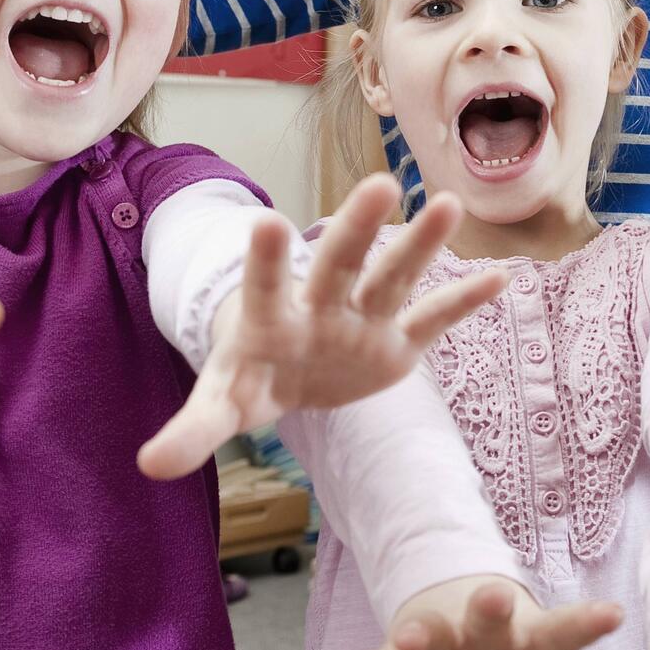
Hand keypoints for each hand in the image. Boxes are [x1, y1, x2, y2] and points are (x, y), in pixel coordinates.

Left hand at [138, 176, 507, 478]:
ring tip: (448, 203)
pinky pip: (433, 320)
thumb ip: (192, 429)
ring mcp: (363, 321)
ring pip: (392, 278)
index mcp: (271, 320)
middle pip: (338, 266)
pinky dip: (464, 302)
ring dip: (419, 245)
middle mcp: (320, 308)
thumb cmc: (251, 377)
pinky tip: (501, 275)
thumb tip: (148, 465)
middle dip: (356, 230)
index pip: (265, 287)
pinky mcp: (397, 344)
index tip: (268, 220)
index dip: (267, 260)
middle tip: (378, 184)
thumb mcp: (221, 403)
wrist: (288, 372)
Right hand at [302, 577, 622, 649]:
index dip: (586, 623)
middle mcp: (481, 624)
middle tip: (496, 598)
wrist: (454, 592)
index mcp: (527, 632)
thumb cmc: (511, 641)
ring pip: (429, 631)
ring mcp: (436, 634)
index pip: (562, 629)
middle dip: (491, 607)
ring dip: (419, 635)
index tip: (612, 612)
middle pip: (489, 614)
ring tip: (406, 640)